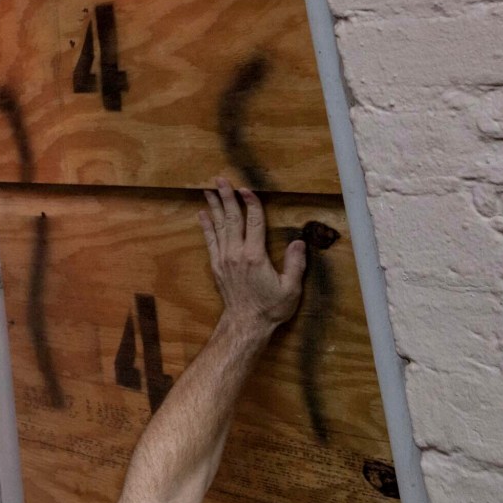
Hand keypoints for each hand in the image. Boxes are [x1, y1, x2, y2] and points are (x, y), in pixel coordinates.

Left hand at [200, 176, 304, 334]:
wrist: (246, 323)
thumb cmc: (271, 307)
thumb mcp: (291, 288)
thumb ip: (295, 264)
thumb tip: (299, 242)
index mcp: (255, 256)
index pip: (254, 222)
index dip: (251, 204)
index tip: (247, 189)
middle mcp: (236, 253)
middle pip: (232, 219)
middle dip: (227, 197)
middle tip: (220, 179)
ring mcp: (223, 258)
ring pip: (218, 226)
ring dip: (214, 206)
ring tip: (208, 189)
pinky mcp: (216, 265)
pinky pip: (210, 240)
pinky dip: (206, 225)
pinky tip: (202, 213)